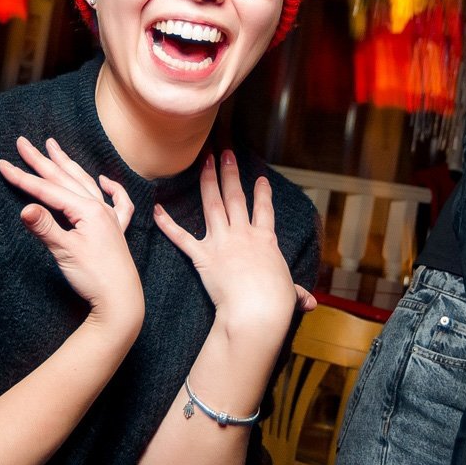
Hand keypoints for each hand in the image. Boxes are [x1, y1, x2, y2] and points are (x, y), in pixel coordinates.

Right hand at [0, 137, 143, 336]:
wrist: (121, 300)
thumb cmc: (94, 277)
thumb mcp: (64, 252)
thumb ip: (45, 227)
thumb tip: (24, 208)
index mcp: (87, 210)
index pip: (48, 190)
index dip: (23, 178)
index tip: (2, 164)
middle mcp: (99, 208)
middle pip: (65, 179)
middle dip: (42, 160)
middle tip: (23, 143)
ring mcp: (109, 217)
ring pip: (85, 183)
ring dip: (68, 165)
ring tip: (54, 148)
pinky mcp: (115, 231)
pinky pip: (117, 202)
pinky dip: (111, 188)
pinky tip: (104, 181)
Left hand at [154, 151, 309, 355]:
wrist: (257, 310)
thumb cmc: (276, 304)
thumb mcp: (290, 294)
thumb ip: (296, 293)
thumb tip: (309, 302)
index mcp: (266, 240)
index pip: (264, 211)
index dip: (263, 193)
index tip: (261, 178)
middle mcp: (243, 234)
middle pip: (236, 197)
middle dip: (230, 174)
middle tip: (226, 154)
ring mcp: (222, 242)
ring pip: (213, 204)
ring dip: (208, 181)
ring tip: (205, 161)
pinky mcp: (203, 256)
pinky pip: (181, 237)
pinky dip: (167, 223)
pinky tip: (156, 209)